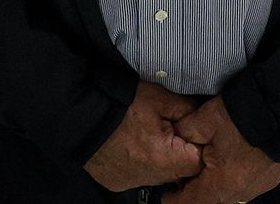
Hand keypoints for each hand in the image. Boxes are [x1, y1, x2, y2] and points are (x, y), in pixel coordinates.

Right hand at [84, 81, 202, 191]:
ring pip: (159, 175)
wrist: (82, 116)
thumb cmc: (120, 106)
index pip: (198, 161)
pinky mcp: (117, 182)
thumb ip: (185, 108)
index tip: (188, 130)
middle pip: (179, 171)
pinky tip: (132, 145)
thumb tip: (197, 116)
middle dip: (180, 152)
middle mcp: (151, 177)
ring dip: (160, 159)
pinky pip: (139, 175)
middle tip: (167, 130)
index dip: (197, 143)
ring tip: (148, 136)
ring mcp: (132, 182)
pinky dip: (140, 163)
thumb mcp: (158, 97)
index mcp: (165, 158)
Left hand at [167, 97, 279, 202]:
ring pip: (229, 192)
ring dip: (217, 183)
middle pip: (212, 198)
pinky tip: (233, 161)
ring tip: (208, 168)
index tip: (167, 196)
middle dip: (197, 190)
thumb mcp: (206, 119)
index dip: (176, 199)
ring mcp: (258, 186)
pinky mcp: (271, 177)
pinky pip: (246, 184)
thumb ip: (186, 131)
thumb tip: (176, 135)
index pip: (191, 201)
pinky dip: (234, 177)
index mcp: (221, 183)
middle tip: (185, 179)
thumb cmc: (246, 117)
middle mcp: (240, 191)